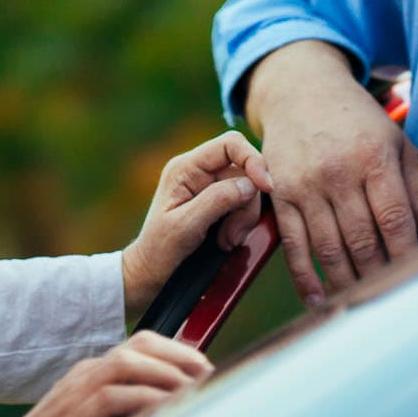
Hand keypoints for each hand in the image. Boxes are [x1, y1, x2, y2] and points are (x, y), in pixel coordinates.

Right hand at [0, 334, 211, 416]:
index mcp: (91, 375)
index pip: (139, 345)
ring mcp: (76, 391)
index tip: (204, 367)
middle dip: (179, 354)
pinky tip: (169, 409)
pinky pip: (114, 396)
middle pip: (139, 345)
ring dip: (166, 373)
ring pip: (127, 363)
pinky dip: (145, 399)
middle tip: (208, 372)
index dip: (176, 351)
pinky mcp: (71, 415)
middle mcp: (85, 374)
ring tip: (195, 388)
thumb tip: (173, 416)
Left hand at [119, 131, 274, 315]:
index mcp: (186, 167)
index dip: (253, 160)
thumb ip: (217, 200)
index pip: (229, 145)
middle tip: (233, 235)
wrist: (151, 271)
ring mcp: (208, 186)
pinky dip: (241, 224)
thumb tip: (250, 184)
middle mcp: (199, 171)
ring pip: (247, 190)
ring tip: (226, 241)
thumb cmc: (160, 249)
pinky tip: (227, 240)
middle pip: (243, 171)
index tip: (266, 187)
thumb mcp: (185, 225)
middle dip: (246, 204)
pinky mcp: (217, 202)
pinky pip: (243, 205)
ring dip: (243, 219)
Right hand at [243, 40, 417, 304]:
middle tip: (395, 301)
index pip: (394, 218)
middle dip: (380, 275)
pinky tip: (319, 299)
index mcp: (373, 157)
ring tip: (363, 304)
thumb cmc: (358, 120)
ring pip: (328, 248)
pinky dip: (305, 277)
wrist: (301, 91)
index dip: (407, 254)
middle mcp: (337, 172)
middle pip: (362, 239)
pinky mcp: (280, 195)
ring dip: (347, 283)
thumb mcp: (397, 143)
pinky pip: (293, 245)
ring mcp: (305, 185)